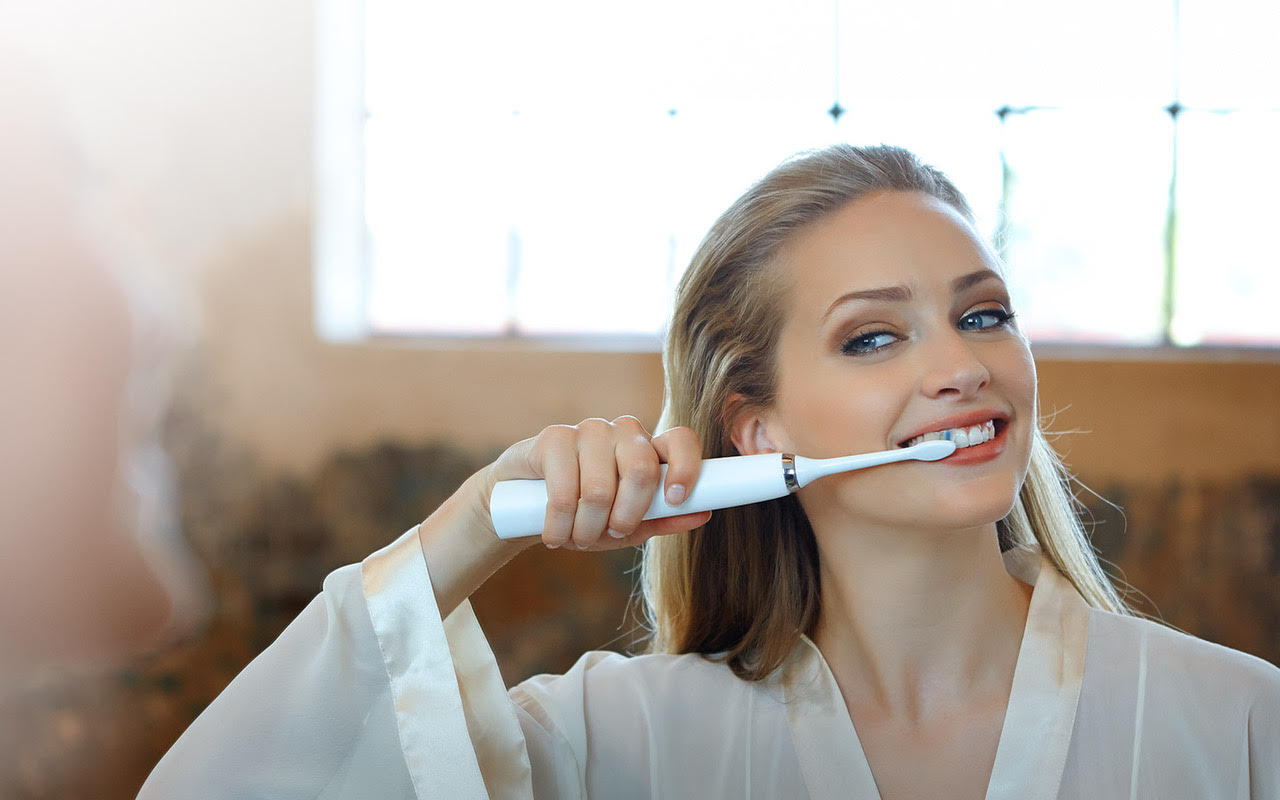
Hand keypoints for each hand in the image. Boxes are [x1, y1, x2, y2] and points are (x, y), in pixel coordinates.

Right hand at [481, 416, 710, 549]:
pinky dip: (558, 525)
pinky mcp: (554, 436)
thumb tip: (703, 513)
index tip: (675, 499)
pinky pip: (563, 490)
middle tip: (609, 533)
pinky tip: (553, 534)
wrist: (526, 505)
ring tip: (576, 536)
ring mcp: (589, 429)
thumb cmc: (586, 514)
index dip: (685, 467)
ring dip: (587, 528)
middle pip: (641, 469)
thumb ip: (663, 519)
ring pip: (600, 489)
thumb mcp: (629, 526)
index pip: (681, 440)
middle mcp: (624, 432)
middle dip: (625, 517)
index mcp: (649, 449)